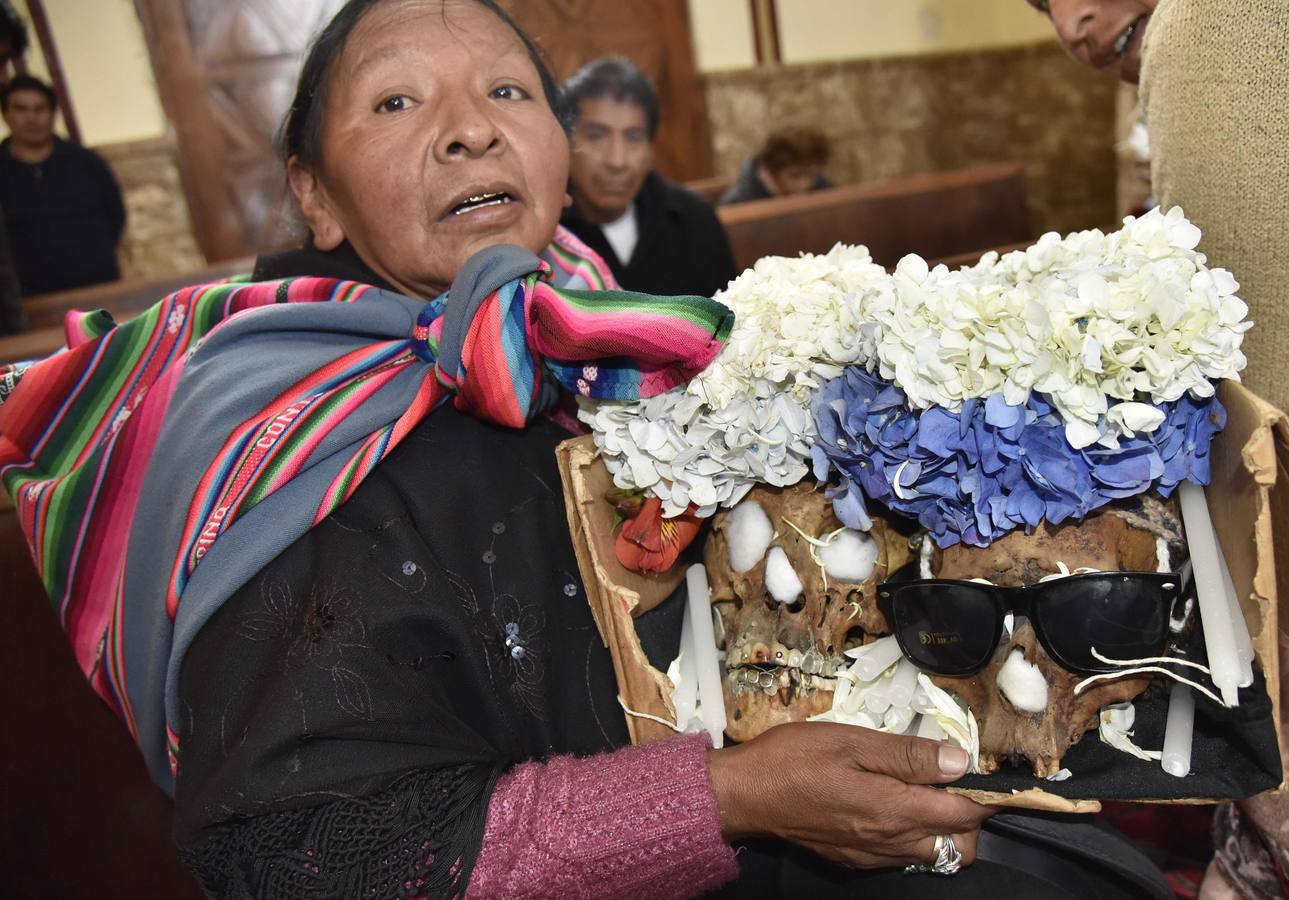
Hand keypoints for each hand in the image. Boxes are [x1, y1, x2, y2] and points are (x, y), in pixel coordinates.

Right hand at [706, 721, 993, 869]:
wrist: (744, 794)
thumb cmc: (793, 758)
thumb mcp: (851, 741)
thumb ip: (907, 755)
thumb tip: (959, 761)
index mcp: (893, 808)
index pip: (965, 814)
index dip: (985, 795)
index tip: (989, 774)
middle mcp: (889, 841)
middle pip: (960, 846)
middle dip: (968, 817)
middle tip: (950, 780)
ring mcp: (871, 855)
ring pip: (933, 855)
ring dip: (941, 828)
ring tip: (922, 790)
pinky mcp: (854, 860)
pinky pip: (902, 856)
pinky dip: (912, 836)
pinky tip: (892, 806)